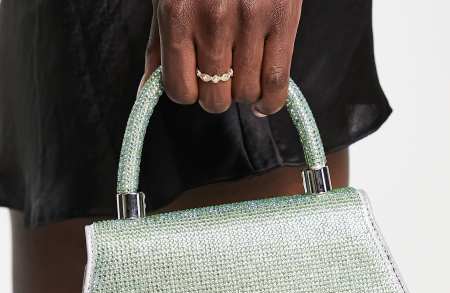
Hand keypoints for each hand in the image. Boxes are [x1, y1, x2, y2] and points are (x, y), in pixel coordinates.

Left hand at [143, 0, 302, 115]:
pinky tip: (264, 101)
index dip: (188, 91)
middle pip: (215, 98)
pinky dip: (271, 101)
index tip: (194, 81)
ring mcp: (250, 20)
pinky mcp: (282, 18)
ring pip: (246, 94)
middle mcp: (212, 19)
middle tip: (221, 76)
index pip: (180, 89)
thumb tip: (148, 91)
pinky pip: (276, 82)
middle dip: (216, 94)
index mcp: (177, 13)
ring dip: (243, 93)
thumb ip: (158, 46)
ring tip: (243, 74)